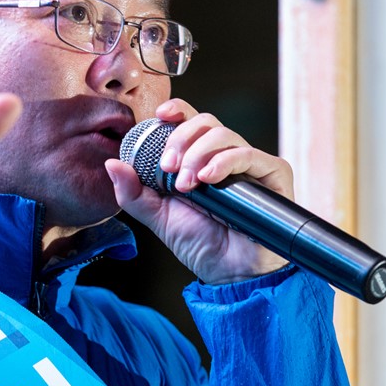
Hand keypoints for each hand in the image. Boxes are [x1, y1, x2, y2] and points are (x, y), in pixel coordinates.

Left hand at [104, 98, 293, 283]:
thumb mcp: (158, 217)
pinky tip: (208, 179)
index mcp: (201, 160)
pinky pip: (249, 155)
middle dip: (181, 139)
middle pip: (207, 122)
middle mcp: (226, 157)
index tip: (159, 116)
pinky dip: (224, 161)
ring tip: (186, 185)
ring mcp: (251, 165)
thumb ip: (133, 193)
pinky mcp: (273, 174)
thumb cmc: (201, 245)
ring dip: (198, 154)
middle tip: (168, 167)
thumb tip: (112, 163)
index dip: (177, 110)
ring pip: (224, 135)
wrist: (230, 275)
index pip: (192, 121)